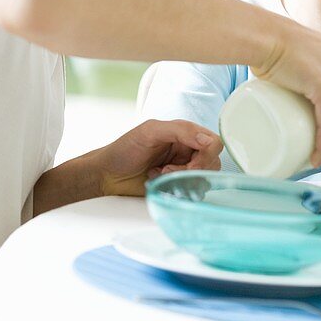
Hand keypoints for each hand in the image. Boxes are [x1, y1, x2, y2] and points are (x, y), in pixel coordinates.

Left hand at [94, 119, 222, 196]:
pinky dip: (178, 188)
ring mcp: (183, 167)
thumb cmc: (124, 150)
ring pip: (204, 177)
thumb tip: (208, 140)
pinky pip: (193, 189)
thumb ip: (181, 130)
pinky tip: (160, 182)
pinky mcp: (178, 184)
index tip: (190, 164)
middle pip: (213, 161)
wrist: (107, 175)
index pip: (213, 142)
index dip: (206, 156)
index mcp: (185, 133)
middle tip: (168, 170)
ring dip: (183, 179)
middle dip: (193, 170)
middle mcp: (188, 149)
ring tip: (160, 174)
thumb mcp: (150, 132)